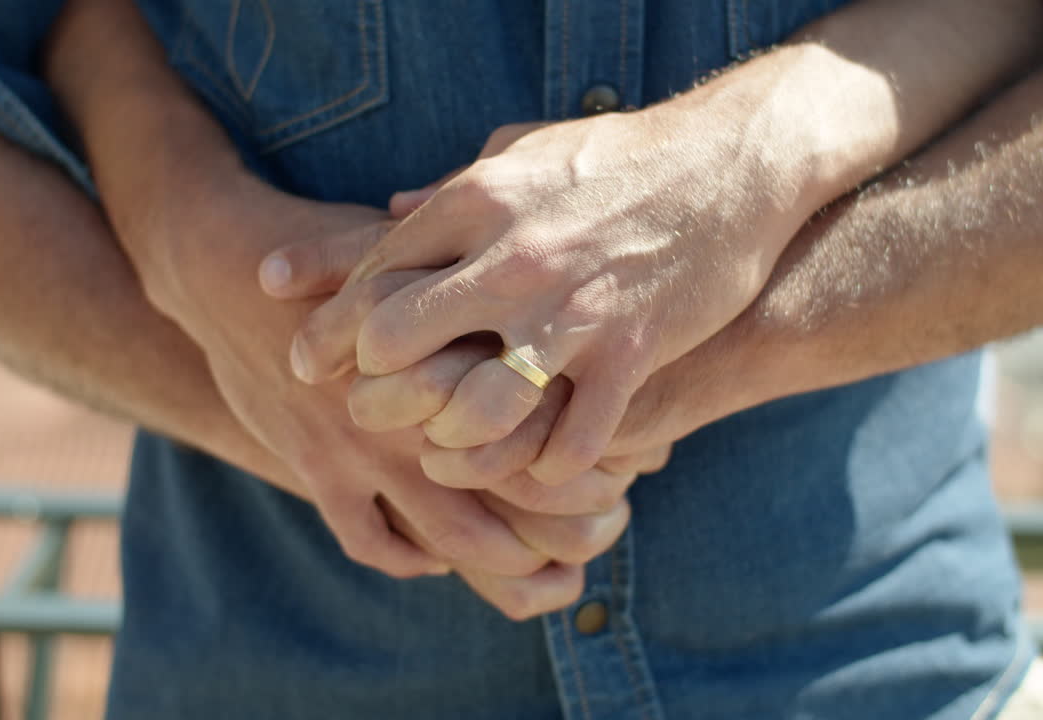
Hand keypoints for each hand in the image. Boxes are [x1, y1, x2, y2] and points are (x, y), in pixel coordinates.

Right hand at [136, 168, 604, 580]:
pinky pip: (372, 540)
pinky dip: (413, 559)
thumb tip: (589, 299)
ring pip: (456, 537)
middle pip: (518, 496)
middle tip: (605, 536)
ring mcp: (367, 448)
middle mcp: (422, 408)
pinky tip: (440, 561)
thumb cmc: (347, 249)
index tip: (636, 474)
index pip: (553, 428)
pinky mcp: (317, 470)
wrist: (229, 266)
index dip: (602, 461)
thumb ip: (500, 278)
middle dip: (571, 531)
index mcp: (462, 352)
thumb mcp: (432, 249)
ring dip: (510, 568)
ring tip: (551, 577)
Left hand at [274, 80, 823, 487]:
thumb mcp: (526, 151)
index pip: (372, 274)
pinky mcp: (630, 355)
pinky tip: (539, 466)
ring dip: (453, 445)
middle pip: (398, 343)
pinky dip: (548, 468)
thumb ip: (454, 187)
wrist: (734, 164)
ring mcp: (572, 314)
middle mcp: (512, 260)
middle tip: (366, 415)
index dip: (328, 327)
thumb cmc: (622, 157)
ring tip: (444, 453)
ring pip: (476, 411)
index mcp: (479, 201)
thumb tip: (392, 211)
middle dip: (369, 391)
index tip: (307, 361)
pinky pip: (570, 443)